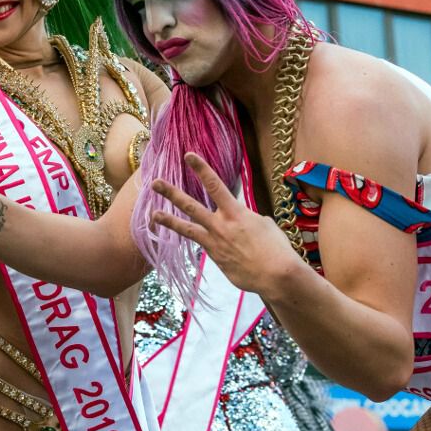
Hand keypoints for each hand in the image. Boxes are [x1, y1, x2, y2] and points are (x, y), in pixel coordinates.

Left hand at [151, 153, 299, 295]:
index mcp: (236, 212)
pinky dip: (198, 240)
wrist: (276, 274)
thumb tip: (245, 223)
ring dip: (168, 220)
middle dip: (172, 193)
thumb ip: (249, 219)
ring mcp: (215, 242)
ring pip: (186, 228)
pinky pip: (200, 245)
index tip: (188, 156)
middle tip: (155, 182)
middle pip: (191, 205)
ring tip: (152, 214)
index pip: (215, 185)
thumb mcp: (265, 225)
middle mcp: (221, 225)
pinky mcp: (215, 257)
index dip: (201, 169)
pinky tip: (191, 237)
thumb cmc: (277, 248)